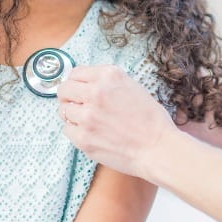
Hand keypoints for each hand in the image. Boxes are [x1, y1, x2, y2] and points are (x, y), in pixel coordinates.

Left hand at [57, 64, 174, 178]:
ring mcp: (87, 116)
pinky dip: (76, 131)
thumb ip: (107, 83)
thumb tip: (84, 85)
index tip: (78, 89)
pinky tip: (92, 133)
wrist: (158, 148)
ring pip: (63, 110)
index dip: (76, 82)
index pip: (75, 73)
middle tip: (77, 105)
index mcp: (109, 76)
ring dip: (73, 115)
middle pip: (64, 89)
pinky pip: (67, 130)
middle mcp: (96, 92)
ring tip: (90, 122)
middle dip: (68, 97)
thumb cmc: (151, 121)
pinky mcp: (83, 138)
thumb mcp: (133, 88)